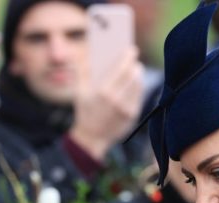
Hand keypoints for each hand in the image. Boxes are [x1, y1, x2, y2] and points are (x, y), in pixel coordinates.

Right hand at [69, 47, 143, 161]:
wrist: (92, 138)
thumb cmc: (85, 112)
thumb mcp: (79, 92)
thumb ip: (82, 71)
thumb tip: (86, 53)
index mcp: (103, 92)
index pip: (121, 69)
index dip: (128, 57)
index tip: (131, 49)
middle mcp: (117, 100)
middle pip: (133, 76)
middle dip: (135, 65)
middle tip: (134, 58)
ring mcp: (127, 109)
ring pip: (138, 85)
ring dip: (138, 75)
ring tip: (136, 69)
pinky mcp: (133, 116)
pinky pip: (138, 96)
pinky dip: (138, 87)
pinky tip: (135, 82)